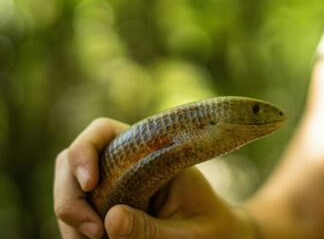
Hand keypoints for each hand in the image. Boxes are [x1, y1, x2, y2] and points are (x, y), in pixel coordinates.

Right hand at [54, 118, 255, 238]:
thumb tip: (110, 220)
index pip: (103, 131)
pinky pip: (79, 212)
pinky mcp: (107, 204)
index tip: (90, 183)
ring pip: (71, 190)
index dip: (84, 151)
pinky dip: (76, 229)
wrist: (218, 233)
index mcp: (149, 150)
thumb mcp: (189, 232)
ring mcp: (113, 183)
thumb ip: (152, 229)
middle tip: (93, 234)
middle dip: (70, 197)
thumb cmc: (211, 225)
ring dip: (71, 219)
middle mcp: (124, 162)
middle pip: (72, 163)